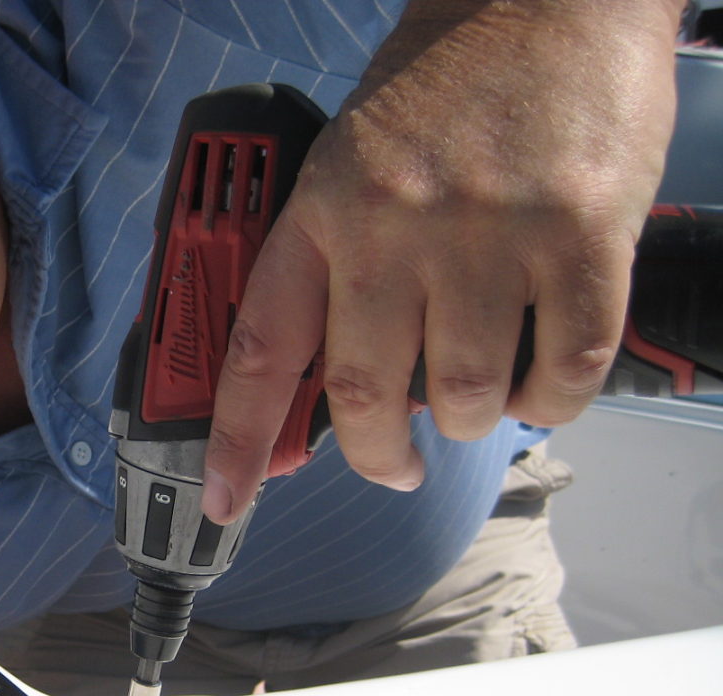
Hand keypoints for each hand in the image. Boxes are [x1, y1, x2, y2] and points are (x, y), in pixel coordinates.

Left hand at [201, 0, 684, 522]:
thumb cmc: (443, 84)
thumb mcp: (350, 162)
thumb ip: (332, 263)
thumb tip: (327, 377)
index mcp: (322, 210)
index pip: (260, 348)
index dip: (237, 438)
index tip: (225, 499)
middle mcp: (394, 228)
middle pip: (366, 394)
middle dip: (377, 456)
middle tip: (393, 468)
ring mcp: (489, 234)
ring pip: (464, 396)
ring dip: (468, 422)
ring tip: (476, 397)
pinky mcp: (581, 237)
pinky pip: (563, 371)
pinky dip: (547, 402)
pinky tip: (536, 383)